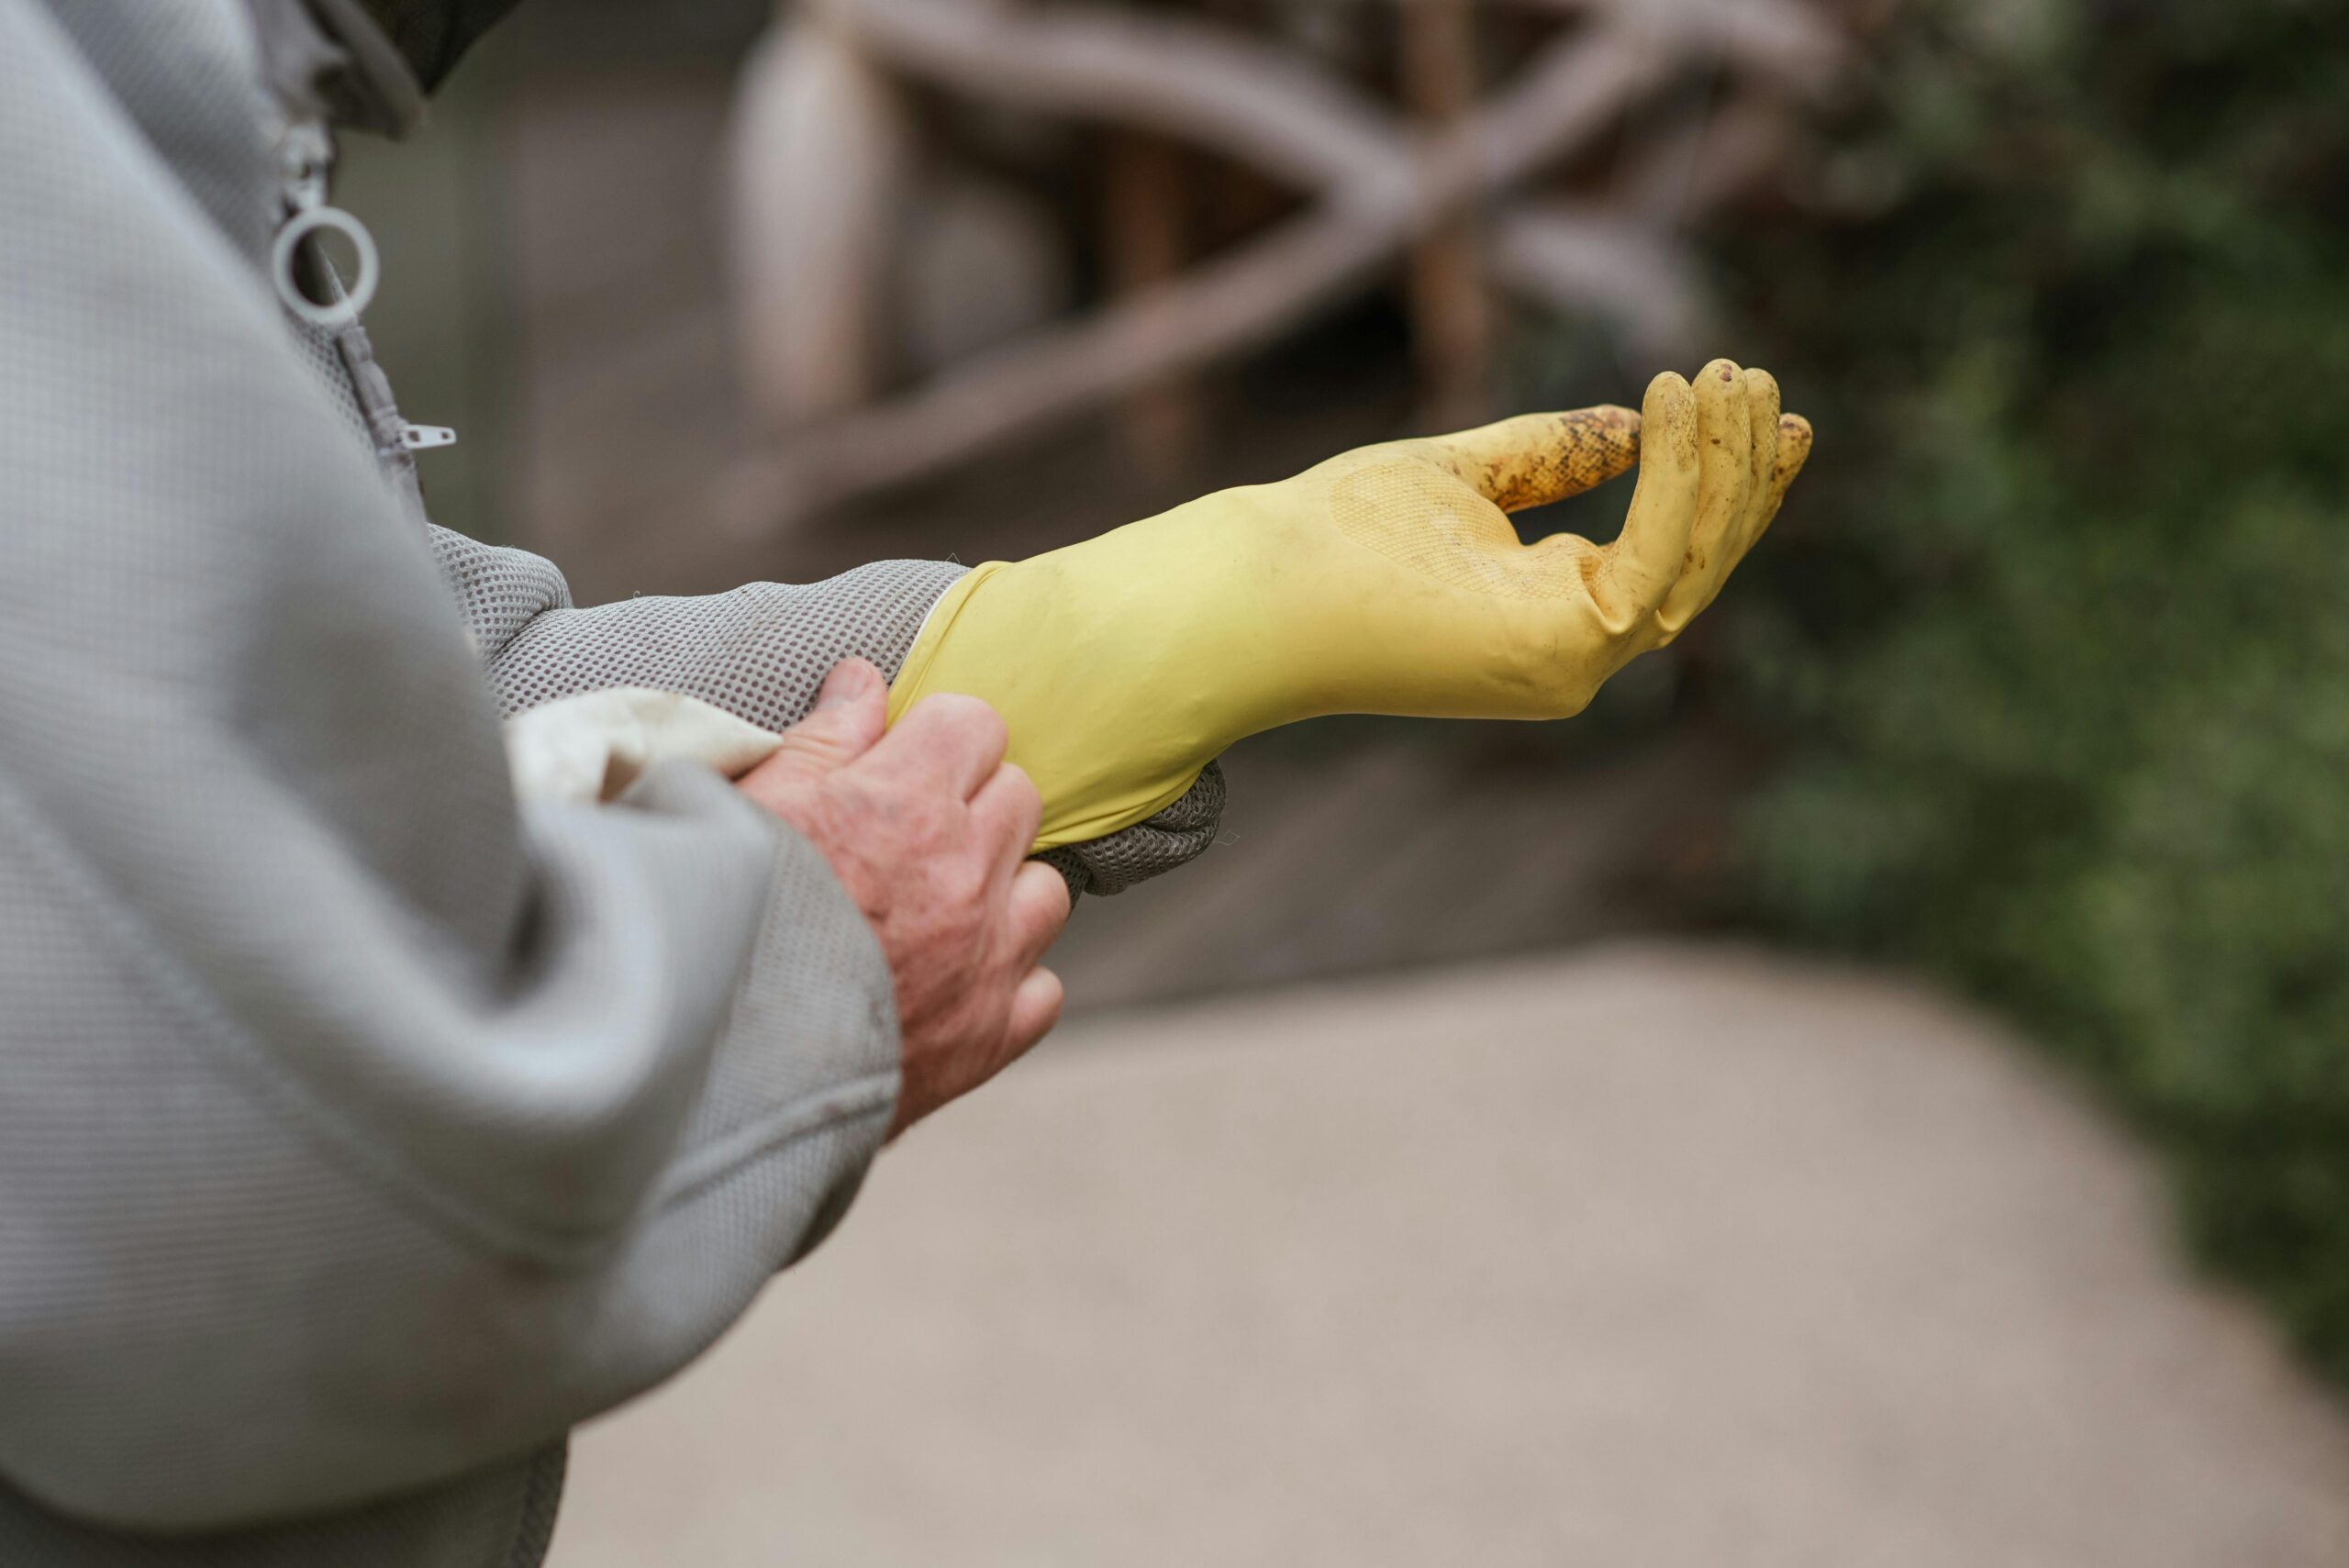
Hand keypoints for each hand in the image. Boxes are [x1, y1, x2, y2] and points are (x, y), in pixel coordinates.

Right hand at [737, 659, 1070, 1134]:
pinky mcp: (988, 1035)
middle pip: (1019, 796)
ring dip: (1006, 889)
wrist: (718, 1067)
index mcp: (905, 802)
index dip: (938, 738)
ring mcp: (986, 958)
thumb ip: (824, 739)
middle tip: (911, 835)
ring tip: (941, 909)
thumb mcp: (751, 807)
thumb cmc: (717, 922)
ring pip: (1048, 889)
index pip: (975, 723)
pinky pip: (1043, 988)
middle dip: (973, 803)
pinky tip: (956, 984)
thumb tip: (866, 680)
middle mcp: (964, 873)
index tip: (905, 763)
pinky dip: (1009, 982)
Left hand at [886, 359, 1812, 849]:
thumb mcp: (1465, 475)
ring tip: (1731, 377)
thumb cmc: (1331, 539)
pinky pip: (1653, 557)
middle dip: (1741, 474)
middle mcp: (1572, 659)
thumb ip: (1554, 455)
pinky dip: (1677, 479)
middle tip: (1761, 381)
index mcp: (1548, 621)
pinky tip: (1673, 404)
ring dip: (1725, 468)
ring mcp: (1571, 665)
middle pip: (1696, 564)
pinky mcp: (1559, 647)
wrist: (1251, 589)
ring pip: (1690, 565)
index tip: (1763, 410)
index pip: (1667, 555)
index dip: (1722, 485)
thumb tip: (1635, 422)